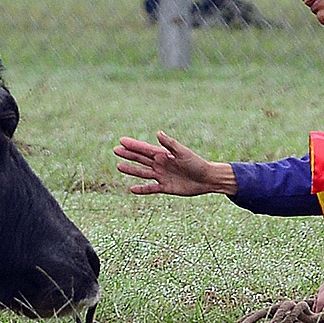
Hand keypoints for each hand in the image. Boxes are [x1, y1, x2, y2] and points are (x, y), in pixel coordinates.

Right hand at [113, 131, 235, 196]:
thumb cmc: (197, 163)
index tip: (122, 141)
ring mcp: (162, 176)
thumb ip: (170, 144)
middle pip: (141, 159)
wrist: (207, 179)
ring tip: (119, 166)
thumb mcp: (183, 152)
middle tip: (116, 150)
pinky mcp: (165, 187)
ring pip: (143, 172)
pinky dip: (142, 189)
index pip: (145, 149)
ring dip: (131, 170)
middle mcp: (160, 164)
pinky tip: (132, 189)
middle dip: (129, 155)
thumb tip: (158, 133)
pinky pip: (150, 188)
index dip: (133, 145)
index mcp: (164, 154)